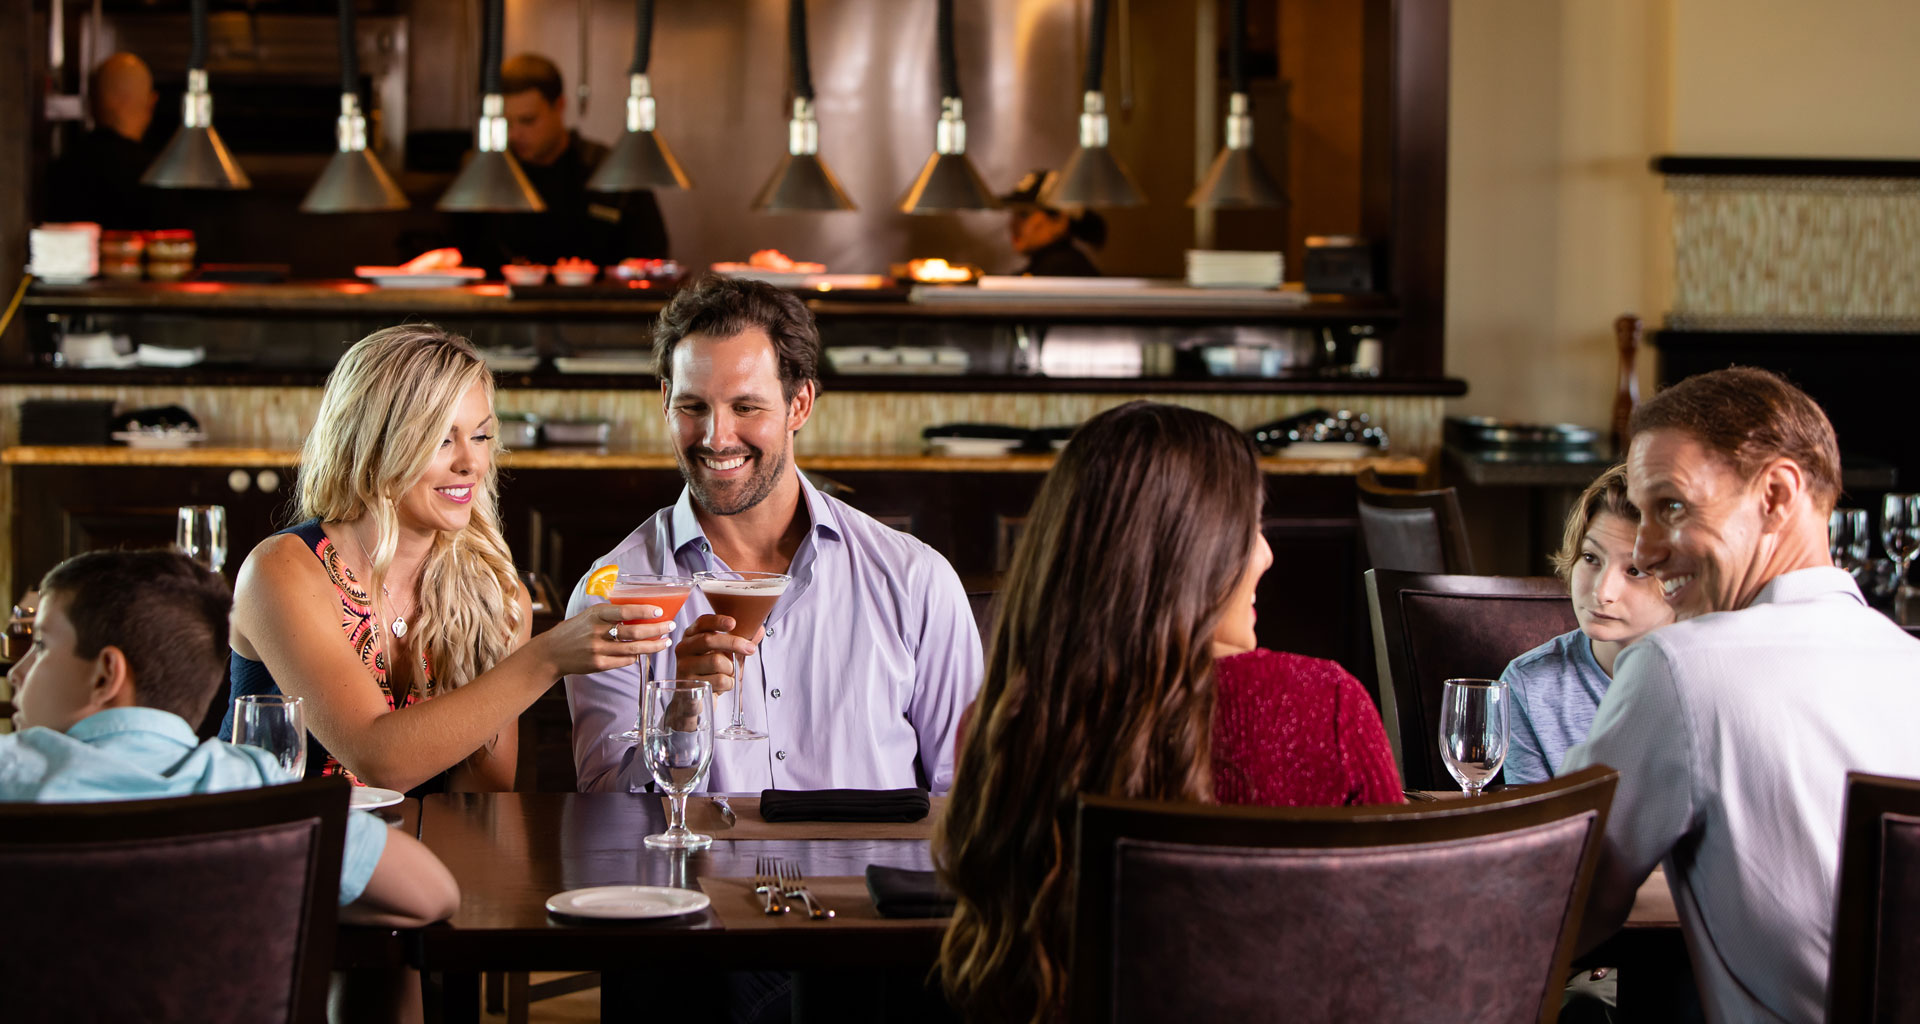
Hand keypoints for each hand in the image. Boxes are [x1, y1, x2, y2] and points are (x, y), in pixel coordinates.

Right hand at [540, 602, 672, 676]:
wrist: (551, 652)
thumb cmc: (575, 630)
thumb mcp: (589, 615)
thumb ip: (610, 613)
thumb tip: (641, 611)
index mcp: (596, 615)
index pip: (625, 611)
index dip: (644, 611)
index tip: (660, 611)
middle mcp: (597, 632)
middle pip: (634, 631)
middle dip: (657, 629)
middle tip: (670, 626)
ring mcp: (598, 650)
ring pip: (633, 649)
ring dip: (653, 645)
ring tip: (664, 642)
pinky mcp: (599, 664)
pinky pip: (625, 661)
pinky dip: (636, 656)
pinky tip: (643, 652)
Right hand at [672, 613, 759, 694]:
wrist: (695, 700)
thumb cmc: (711, 673)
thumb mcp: (726, 655)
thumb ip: (741, 642)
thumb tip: (759, 630)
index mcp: (692, 636)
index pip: (702, 623)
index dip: (717, 621)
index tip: (733, 623)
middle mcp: (683, 648)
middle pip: (708, 640)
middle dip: (734, 643)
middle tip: (750, 649)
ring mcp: (684, 666)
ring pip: (716, 662)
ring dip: (731, 670)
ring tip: (727, 675)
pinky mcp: (688, 684)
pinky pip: (719, 680)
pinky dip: (728, 684)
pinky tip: (721, 686)